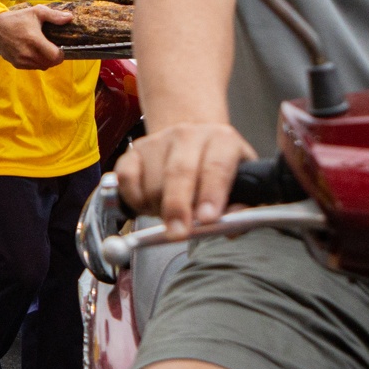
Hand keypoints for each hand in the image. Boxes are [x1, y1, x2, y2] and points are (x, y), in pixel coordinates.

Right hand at [0, 6, 67, 69]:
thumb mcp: (36, 12)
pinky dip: (36, 62)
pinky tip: (33, 52)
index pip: (55, 57)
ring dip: (46, 60)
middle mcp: (27, 53)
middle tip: (52, 48)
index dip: (61, 54)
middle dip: (54, 57)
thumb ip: (54, 16)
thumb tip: (70, 18)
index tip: (60, 48)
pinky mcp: (16, 64)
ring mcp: (21, 60)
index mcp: (34, 40)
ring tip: (42, 50)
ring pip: (42, 67)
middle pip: (50, 63)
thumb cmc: (18, 18)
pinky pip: (32, 67)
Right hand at [117, 123, 257, 238]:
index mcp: (221, 140)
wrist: (192, 141)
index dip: (211, 194)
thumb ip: (241, 206)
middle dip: (178, 207)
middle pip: (179, 173)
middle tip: (178, 233)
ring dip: (159, 208)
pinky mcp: (133, 151)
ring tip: (171, 212)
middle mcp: (188, 135)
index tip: (207, 219)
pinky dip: (135, 200)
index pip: (216, 167)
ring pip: (152, 183)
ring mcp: (158, 141)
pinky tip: (149, 203)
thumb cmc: (216, 168)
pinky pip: (126, 180)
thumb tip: (232, 228)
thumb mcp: (242, 181)